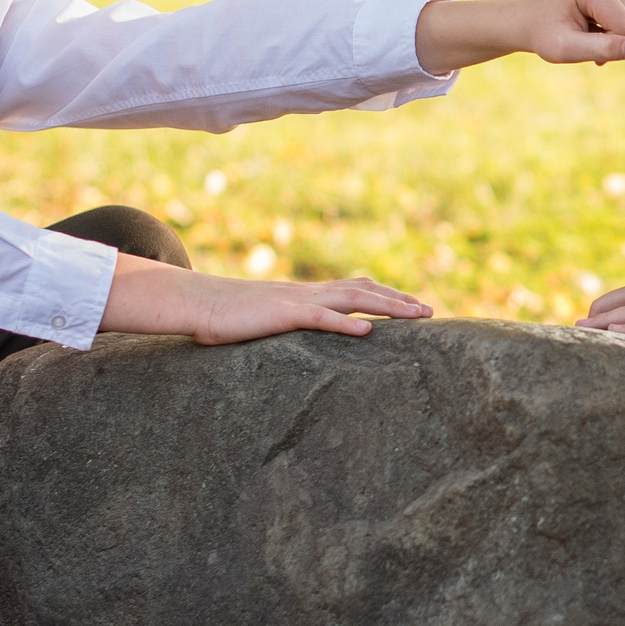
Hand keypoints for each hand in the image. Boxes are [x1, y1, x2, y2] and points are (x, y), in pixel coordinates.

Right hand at [102, 254, 432, 342]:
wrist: (193, 303)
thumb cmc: (223, 317)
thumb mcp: (262, 321)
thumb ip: (284, 326)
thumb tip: (297, 336)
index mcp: (304, 295)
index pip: (354, 289)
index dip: (384, 295)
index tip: (412, 305)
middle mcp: (307, 293)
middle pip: (363, 290)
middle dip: (399, 300)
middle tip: (431, 311)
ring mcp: (296, 302)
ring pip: (352, 299)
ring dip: (388, 306)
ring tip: (417, 315)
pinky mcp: (282, 315)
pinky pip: (319, 318)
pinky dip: (345, 323)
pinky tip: (368, 330)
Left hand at [414, 0, 624, 72]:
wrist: (527, 20)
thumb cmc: (540, 37)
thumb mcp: (562, 51)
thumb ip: (597, 50)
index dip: (612, 44)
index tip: (588, 48)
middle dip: (617, 35)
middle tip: (586, 40)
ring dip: (619, 30)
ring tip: (589, 31)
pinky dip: (622, 21)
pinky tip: (597, 24)